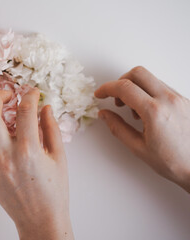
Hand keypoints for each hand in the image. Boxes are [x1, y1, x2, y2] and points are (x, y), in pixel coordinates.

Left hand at [0, 89, 73, 239]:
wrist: (41, 220)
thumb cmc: (54, 191)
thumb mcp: (59, 158)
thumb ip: (51, 129)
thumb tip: (45, 107)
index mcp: (29, 151)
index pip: (25, 112)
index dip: (30, 96)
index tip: (32, 92)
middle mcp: (6, 156)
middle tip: (9, 94)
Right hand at [95, 66, 189, 192]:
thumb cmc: (174, 162)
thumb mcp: (138, 148)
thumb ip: (118, 128)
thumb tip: (104, 114)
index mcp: (154, 111)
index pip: (124, 87)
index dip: (107, 88)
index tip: (100, 94)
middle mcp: (169, 99)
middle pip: (138, 73)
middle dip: (120, 82)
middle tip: (115, 98)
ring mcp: (179, 98)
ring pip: (150, 79)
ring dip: (135, 88)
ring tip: (133, 111)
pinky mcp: (184, 101)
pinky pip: (161, 87)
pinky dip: (148, 93)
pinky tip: (147, 112)